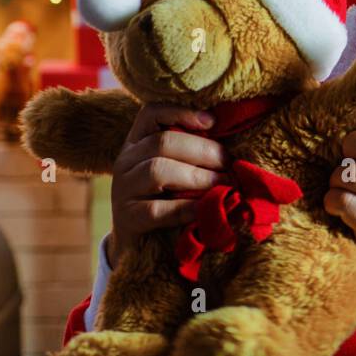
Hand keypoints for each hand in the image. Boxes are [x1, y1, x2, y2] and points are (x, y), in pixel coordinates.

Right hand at [107, 105, 226, 264]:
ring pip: (158, 171)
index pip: (151, 113)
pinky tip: (206, 209)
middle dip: (203, 151)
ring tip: (224, 185)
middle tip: (230, 164)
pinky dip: (187, 207)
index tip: (212, 122)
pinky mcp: (127, 218)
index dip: (181, 112)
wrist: (138, 244)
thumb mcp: (177, 170)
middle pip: (162, 142)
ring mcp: (123, 189)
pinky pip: (157, 209)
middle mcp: (125, 160)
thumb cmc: (168, 199)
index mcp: (138, 142)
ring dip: (198, 177)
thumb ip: (193, 154)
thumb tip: (232, 146)